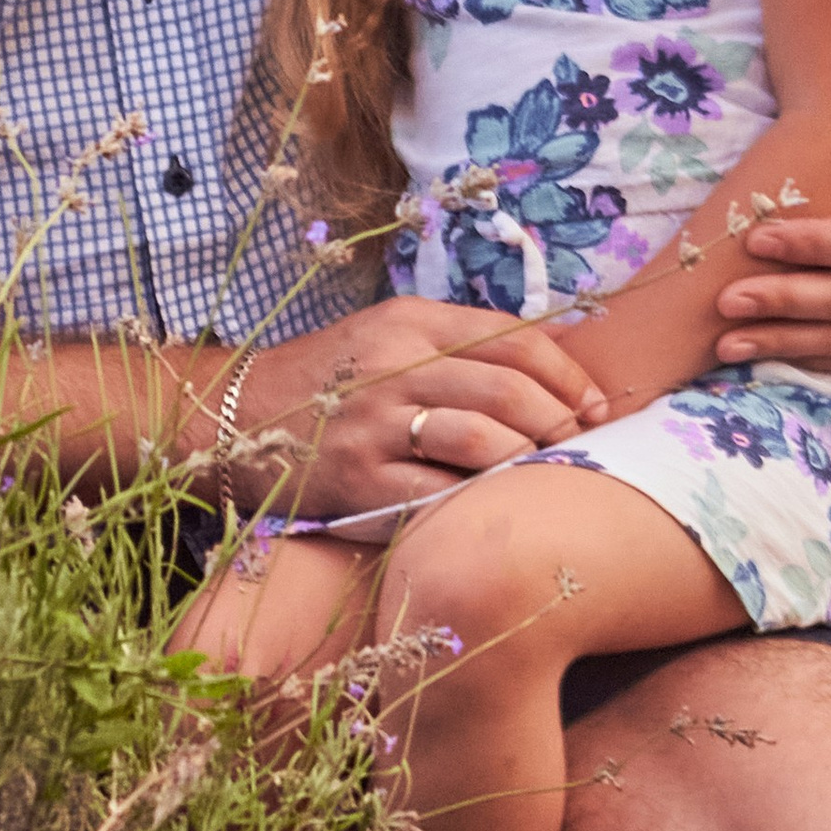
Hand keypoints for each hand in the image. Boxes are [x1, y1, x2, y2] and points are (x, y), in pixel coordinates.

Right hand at [244, 299, 603, 522]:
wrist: (232, 419)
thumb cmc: (328, 379)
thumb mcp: (389, 335)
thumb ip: (462, 341)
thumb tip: (562, 350)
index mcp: (409, 322)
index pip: (513, 338)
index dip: (569, 374)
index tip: (597, 405)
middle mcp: (394, 366)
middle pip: (508, 391)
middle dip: (562, 423)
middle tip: (582, 446)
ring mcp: (374, 425)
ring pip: (482, 442)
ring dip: (528, 463)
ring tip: (543, 476)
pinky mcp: (358, 481)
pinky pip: (438, 496)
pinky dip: (477, 503)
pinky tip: (493, 509)